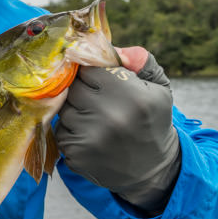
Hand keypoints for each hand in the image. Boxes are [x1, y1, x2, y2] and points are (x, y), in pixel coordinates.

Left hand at [54, 48, 180, 215]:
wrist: (152, 170)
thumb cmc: (152, 121)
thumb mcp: (157, 88)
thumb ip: (139, 60)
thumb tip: (113, 48)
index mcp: (131, 95)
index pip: (88, 68)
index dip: (90, 72)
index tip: (97, 79)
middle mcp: (109, 116)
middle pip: (73, 87)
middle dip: (82, 91)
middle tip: (98, 101)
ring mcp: (90, 137)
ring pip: (64, 109)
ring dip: (75, 111)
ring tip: (96, 120)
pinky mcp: (75, 154)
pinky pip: (60, 130)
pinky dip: (71, 131)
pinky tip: (90, 136)